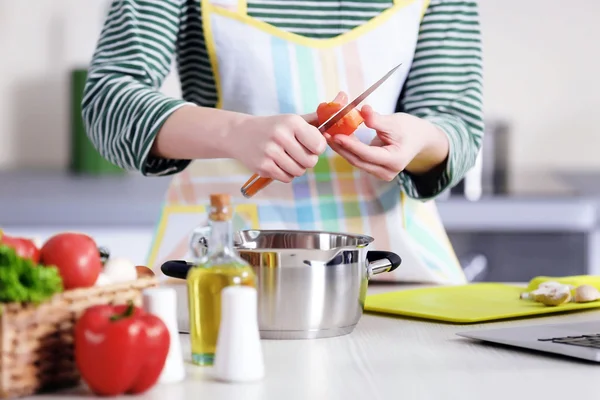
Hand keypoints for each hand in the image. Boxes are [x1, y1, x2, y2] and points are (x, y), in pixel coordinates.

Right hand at [226, 114, 326, 182]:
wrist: (239, 134)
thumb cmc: (272, 127)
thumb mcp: (291, 119)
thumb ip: (313, 121)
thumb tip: (336, 119)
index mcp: (292, 122)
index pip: (319, 145)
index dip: (317, 148)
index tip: (310, 145)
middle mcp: (281, 135)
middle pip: (310, 162)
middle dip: (307, 160)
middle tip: (298, 154)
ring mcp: (270, 152)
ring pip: (299, 171)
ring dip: (296, 168)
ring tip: (287, 158)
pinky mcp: (263, 166)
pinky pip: (286, 178)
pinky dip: (286, 174)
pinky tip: (278, 164)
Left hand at [327, 105, 449, 180]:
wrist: (419, 140)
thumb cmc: (409, 129)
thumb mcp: (395, 122)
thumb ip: (377, 119)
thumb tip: (362, 110)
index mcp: (395, 161)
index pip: (368, 154)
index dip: (351, 145)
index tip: (336, 135)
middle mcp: (387, 172)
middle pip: (358, 160)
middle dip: (340, 147)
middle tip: (325, 132)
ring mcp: (380, 173)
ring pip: (356, 161)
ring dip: (341, 148)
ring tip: (327, 133)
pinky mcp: (374, 170)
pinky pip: (358, 159)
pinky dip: (347, 149)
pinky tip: (336, 138)